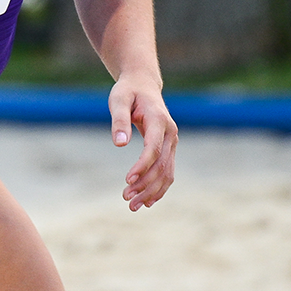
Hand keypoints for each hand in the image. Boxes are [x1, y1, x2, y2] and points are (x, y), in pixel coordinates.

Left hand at [109, 75, 176, 210]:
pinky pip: (167, 171)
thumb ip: (119, 120)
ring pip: (167, 172)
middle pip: (161, 165)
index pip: (153, 148)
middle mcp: (170, 132)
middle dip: (145, 184)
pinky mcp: (168, 148)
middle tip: (126, 198)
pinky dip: (159, 188)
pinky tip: (147, 201)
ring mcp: (172, 141)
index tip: (128, 180)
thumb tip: (119, 143)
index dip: (142, 166)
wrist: (143, 85)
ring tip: (133, 205)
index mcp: (159, 119)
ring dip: (151, 191)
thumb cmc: (128, 91)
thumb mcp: (118, 100)